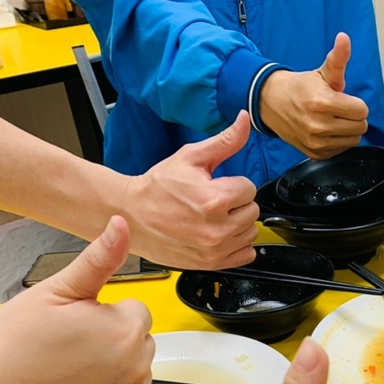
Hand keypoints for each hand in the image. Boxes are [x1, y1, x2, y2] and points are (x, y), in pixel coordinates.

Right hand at [0, 216, 152, 383]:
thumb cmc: (16, 342)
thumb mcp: (57, 290)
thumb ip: (98, 259)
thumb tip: (122, 226)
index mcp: (128, 330)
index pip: (137, 311)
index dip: (105, 314)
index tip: (76, 324)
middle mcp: (138, 369)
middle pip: (140, 341)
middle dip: (113, 339)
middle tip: (70, 347)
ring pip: (135, 371)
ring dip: (113, 368)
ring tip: (70, 369)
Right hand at [124, 111, 259, 269]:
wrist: (131, 215)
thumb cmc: (157, 187)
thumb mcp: (190, 157)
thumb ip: (224, 141)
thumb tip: (244, 120)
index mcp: (215, 199)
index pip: (250, 188)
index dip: (233, 184)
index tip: (217, 186)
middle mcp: (217, 228)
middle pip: (253, 211)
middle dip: (237, 203)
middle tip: (213, 202)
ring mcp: (215, 249)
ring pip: (251, 233)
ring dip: (238, 224)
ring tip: (213, 217)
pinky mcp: (212, 263)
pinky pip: (246, 255)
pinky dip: (237, 245)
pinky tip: (218, 234)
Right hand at [260, 32, 369, 158]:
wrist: (273, 103)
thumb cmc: (302, 87)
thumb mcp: (322, 72)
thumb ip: (338, 58)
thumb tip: (344, 38)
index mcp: (322, 103)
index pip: (362, 110)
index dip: (355, 103)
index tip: (343, 99)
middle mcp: (319, 126)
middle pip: (360, 126)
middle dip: (353, 116)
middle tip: (338, 109)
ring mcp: (316, 142)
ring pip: (354, 140)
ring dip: (348, 130)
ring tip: (333, 119)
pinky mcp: (315, 154)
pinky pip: (342, 150)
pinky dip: (338, 141)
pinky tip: (327, 130)